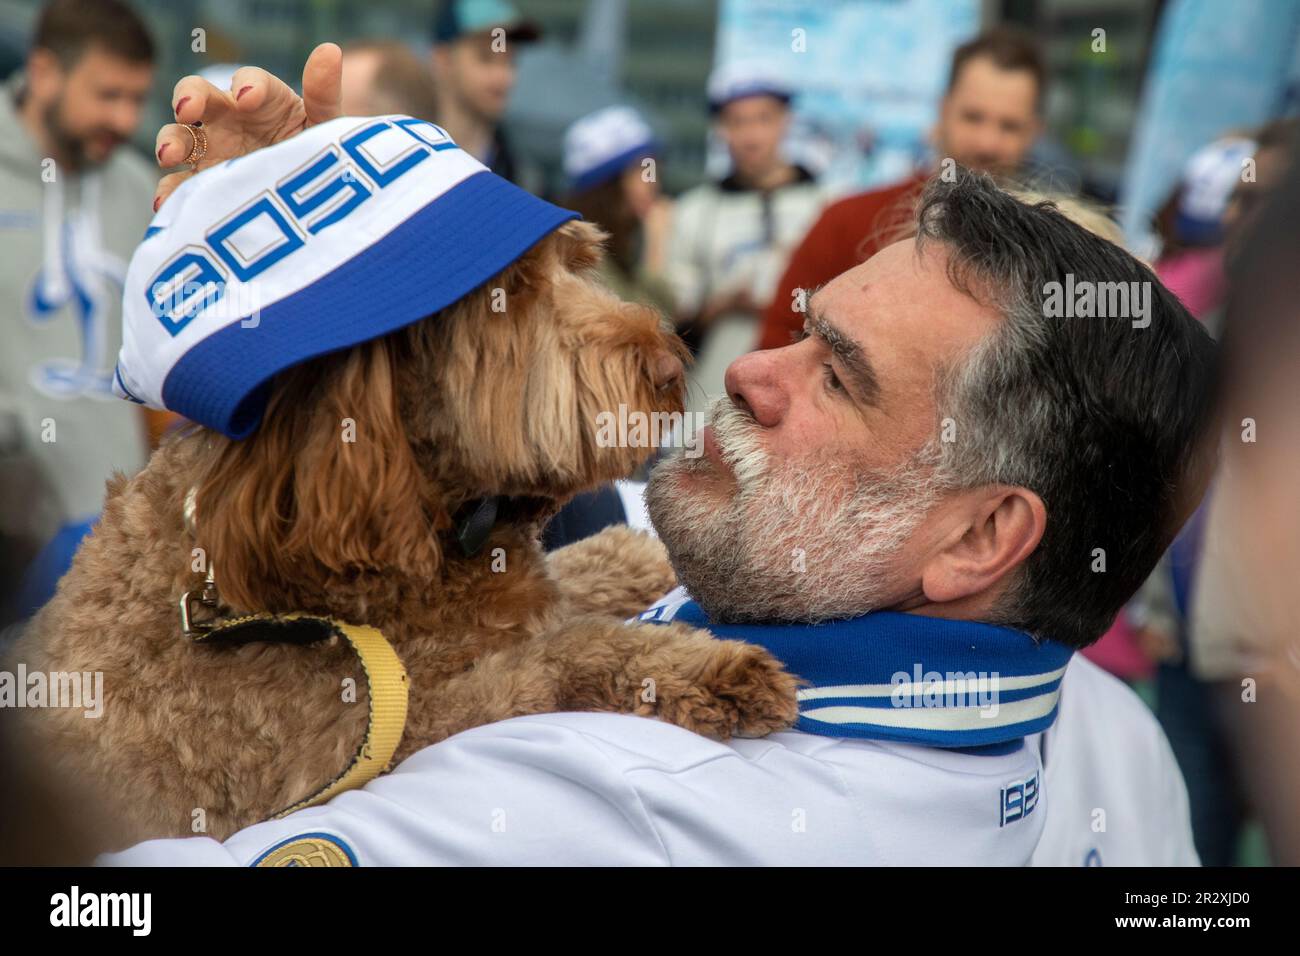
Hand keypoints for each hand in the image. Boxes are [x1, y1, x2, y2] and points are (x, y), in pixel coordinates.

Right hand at [152, 43, 342, 210]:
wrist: (309, 200)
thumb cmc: (316, 154)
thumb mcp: (325, 128)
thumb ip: (323, 94)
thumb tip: (329, 50)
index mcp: (261, 99)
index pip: (250, 80)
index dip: (248, 84)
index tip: (249, 97)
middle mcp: (228, 118)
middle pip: (198, 95)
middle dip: (189, 97)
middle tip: (187, 109)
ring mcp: (211, 150)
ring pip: (179, 136)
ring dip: (170, 142)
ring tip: (169, 155)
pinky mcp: (202, 182)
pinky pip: (178, 184)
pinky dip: (169, 191)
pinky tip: (167, 203)